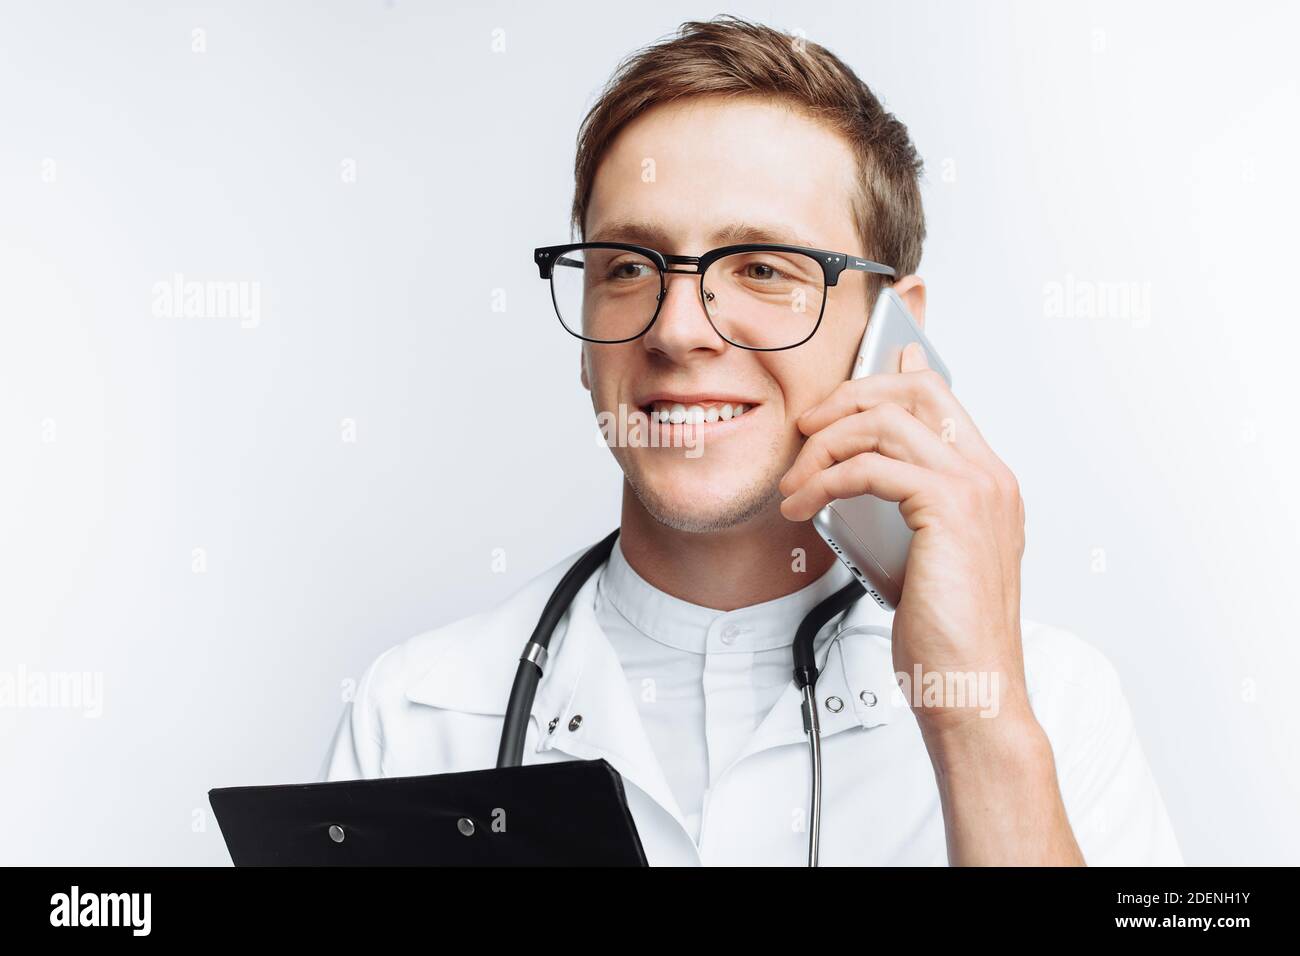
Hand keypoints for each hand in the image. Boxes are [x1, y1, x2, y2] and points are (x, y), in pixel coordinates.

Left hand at [778, 342, 1030, 735]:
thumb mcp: (924, 557)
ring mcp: (975, 489)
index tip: (835, 399)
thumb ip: (905, 507)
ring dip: (824, 446)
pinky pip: (870, 468)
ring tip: (793, 484)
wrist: (970, 688)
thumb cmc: (946, 636)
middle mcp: (990, 477)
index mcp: (989, 483)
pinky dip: (824, 481)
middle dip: (849, 399)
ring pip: (884, 423)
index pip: (939, 398)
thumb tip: (866, 472)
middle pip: (914, 392)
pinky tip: (801, 506)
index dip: (884, 383)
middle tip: (805, 430)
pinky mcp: (949, 509)